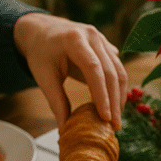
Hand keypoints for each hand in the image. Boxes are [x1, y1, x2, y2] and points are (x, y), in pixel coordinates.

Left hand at [13, 12, 128, 129]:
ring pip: (120, 71)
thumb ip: (56, 102)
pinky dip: (118, 89)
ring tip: (116, 118)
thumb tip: (65, 129)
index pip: (94, 69)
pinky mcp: (108, 47)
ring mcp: (103, 40)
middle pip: (111, 72)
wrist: (41, 31)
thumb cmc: (41, 53)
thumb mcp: (44, 76)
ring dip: (120, 97)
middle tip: (114, 125)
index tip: (105, 117)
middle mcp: (92, 36)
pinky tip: (115, 104)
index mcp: (74, 39)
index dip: (102, 95)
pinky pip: (118, 69)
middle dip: (115, 101)